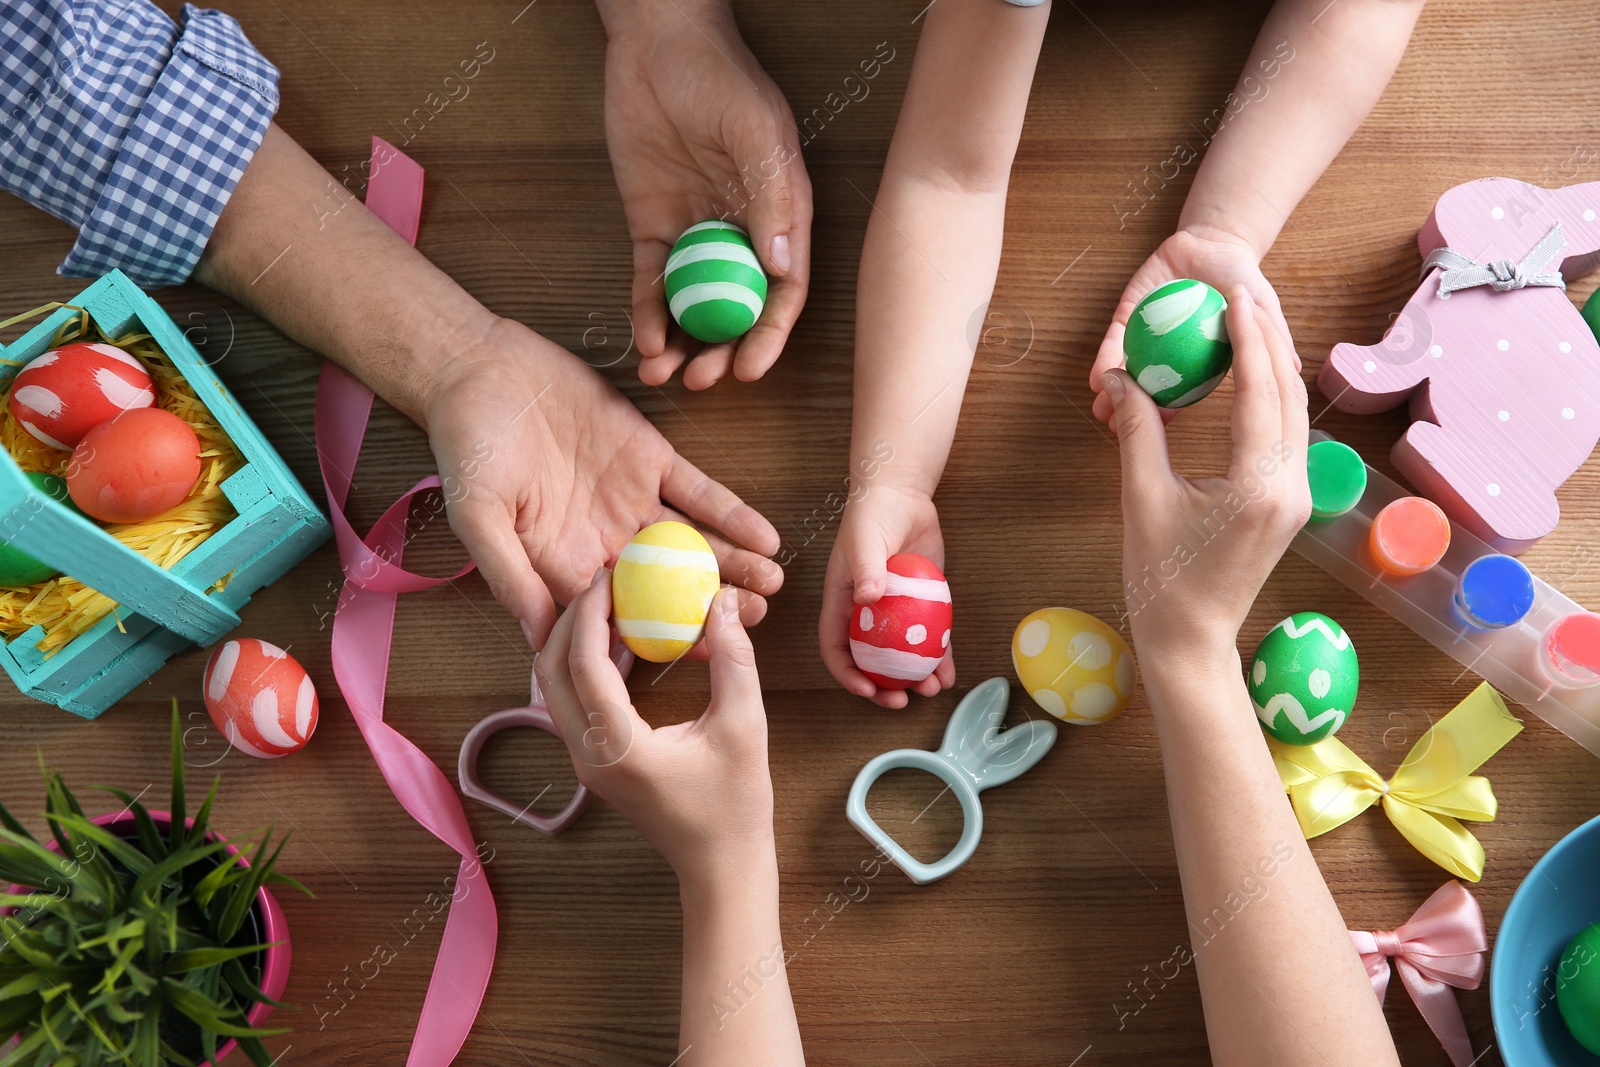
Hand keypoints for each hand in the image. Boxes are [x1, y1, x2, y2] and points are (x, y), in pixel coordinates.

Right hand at [426, 317, 783, 646]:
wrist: (479, 369)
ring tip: (772, 586)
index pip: (618, 618)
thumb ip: (511, 575)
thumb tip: (538, 639)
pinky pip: (697, 492)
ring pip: (690, 544)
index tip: (701, 660)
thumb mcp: (477, 516)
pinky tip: (764, 535)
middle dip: (711, 607)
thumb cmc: (466, 447)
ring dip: (732, 565)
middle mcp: (603, 542)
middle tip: (755, 622)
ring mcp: (631, 501)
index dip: (659, 641)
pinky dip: (730, 513)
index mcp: (562, 566)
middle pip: (667, 588)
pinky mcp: (649, 459)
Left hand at [539, 575, 775, 881]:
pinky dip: (587, 664)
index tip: (609, 574)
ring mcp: (585, 760)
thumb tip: (722, 602)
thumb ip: (734, 660)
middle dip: (571, 619)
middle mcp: (587, 754)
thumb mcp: (744, 725)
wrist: (720, 864)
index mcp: (618, 747)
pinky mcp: (594, 759)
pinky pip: (574, 701)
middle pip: (551, 671)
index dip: (591, 612)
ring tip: (610, 602)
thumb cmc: (735, 804)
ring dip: (575, 640)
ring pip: (555, 687)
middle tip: (603, 581)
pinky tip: (624, 640)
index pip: (584, 665)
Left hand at [600, 0, 811, 389]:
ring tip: (663, 372)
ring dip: (682, 343)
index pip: (782, 292)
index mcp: (780, 217)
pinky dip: (646, 312)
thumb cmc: (721, 78)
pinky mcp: (652, 227)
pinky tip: (642, 337)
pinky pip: (650, 281)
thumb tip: (786, 267)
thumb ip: (772, 199)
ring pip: (693, 305)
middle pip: (737, 309)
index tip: (750, 369)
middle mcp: (742, 233)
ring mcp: (696, 233)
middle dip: (721, 351)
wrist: (658, 42)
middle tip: (700, 380)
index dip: (769, 335)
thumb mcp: (755, 133)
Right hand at [819, 485, 955, 709]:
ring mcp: (894, 612)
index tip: (867, 689)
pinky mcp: (920, 605)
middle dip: (882, 687)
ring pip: (901, 657)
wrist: (901, 496)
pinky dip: (938, 658)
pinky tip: (949, 674)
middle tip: (902, 700)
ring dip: (914, 678)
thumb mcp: (865, 540)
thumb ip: (866, 568)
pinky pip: (928, 639)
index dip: (847, 674)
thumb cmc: (872, 515)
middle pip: (868, 661)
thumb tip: (868, 599)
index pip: (835, 648)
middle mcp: (864, 613)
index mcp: (841, 603)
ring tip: (931, 689)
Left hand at [1089, 227, 1296, 429]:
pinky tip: (1096, 375)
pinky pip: (1115, 338)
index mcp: (1197, 361)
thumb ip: (1274, 334)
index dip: (1171, 414)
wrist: (1213, 241)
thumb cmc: (1240, 277)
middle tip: (1118, 434)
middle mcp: (1169, 353)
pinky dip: (1105, 356)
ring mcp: (1147, 335)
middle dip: (1129, 414)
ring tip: (1101, 412)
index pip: (1184, 393)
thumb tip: (1298, 369)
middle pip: (1148, 386)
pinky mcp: (1128, 315)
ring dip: (1110, 391)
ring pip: (1125, 367)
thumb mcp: (1261, 306)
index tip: (1162, 434)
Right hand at [1101, 287, 1309, 660]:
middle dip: (1269, 340)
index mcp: (1257, 484)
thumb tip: (1122, 376)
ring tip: (1252, 323)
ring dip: (1275, 365)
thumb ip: (1138, 431)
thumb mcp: (1143, 498)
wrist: (1190, 639)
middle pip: (1290, 394)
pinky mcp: (1289, 502)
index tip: (1235, 297)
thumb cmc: (1161, 578)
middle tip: (1244, 295)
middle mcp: (1290, 486)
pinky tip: (1253, 374)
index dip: (1249, 339)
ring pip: (1296, 412)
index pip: (1262, 392)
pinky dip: (1273, 396)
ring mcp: (1296, 495)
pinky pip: (1289, 434)